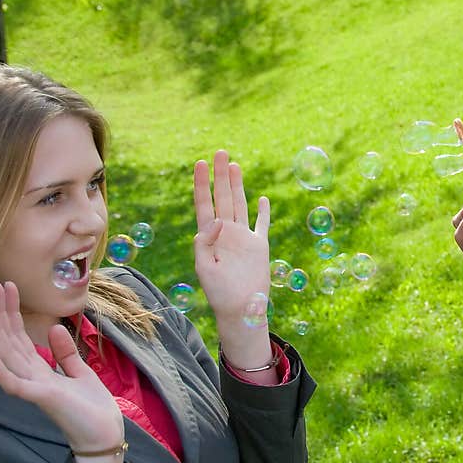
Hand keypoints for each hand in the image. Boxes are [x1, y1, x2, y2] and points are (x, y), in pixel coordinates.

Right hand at [0, 281, 124, 455]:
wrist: (105, 436)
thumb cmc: (92, 409)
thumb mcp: (81, 373)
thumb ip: (65, 353)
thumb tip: (52, 328)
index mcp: (41, 371)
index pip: (20, 337)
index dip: (12, 312)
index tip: (8, 287)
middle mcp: (32, 377)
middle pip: (10, 340)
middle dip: (2, 312)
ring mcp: (35, 388)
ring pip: (8, 355)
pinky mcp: (42, 399)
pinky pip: (15, 385)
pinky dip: (1, 371)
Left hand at [193, 150, 270, 328]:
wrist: (240, 309)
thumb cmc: (219, 293)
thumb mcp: (204, 268)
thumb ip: (205, 243)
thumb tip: (216, 220)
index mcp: (209, 237)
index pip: (204, 204)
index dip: (201, 183)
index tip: (199, 164)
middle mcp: (226, 233)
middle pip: (222, 198)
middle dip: (220, 175)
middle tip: (220, 152)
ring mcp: (243, 238)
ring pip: (239, 205)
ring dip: (237, 185)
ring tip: (234, 165)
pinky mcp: (259, 246)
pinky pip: (262, 225)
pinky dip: (263, 212)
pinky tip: (262, 199)